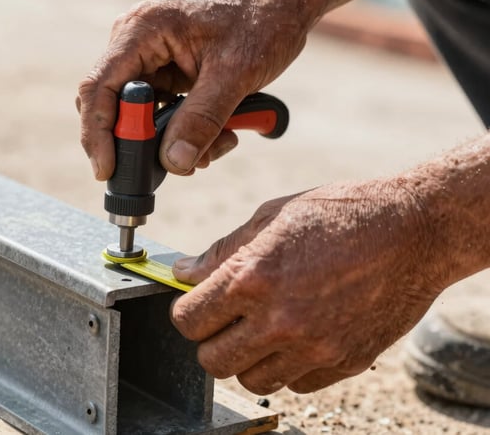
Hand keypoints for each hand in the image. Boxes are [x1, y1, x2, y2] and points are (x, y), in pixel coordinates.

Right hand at [77, 0, 312, 179]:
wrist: (282, 3)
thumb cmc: (261, 21)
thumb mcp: (236, 73)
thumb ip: (203, 119)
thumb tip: (174, 162)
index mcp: (142, 30)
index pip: (99, 87)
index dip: (97, 132)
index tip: (108, 169)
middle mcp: (135, 43)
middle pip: (111, 107)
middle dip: (141, 144)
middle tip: (179, 165)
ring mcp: (147, 59)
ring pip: (138, 118)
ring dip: (170, 143)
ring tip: (217, 144)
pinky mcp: (163, 74)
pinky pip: (158, 116)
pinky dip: (183, 134)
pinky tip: (218, 136)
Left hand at [169, 178, 447, 393]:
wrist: (414, 231)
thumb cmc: (341, 215)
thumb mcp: (272, 217)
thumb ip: (223, 251)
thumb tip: (184, 273)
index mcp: (252, 278)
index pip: (188, 320)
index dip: (186, 312)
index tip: (194, 305)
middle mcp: (278, 320)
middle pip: (212, 360)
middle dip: (211, 340)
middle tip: (225, 320)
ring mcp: (313, 348)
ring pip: (250, 379)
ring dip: (248, 357)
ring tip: (263, 327)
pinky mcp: (343, 364)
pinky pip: (294, 384)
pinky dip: (287, 366)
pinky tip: (297, 336)